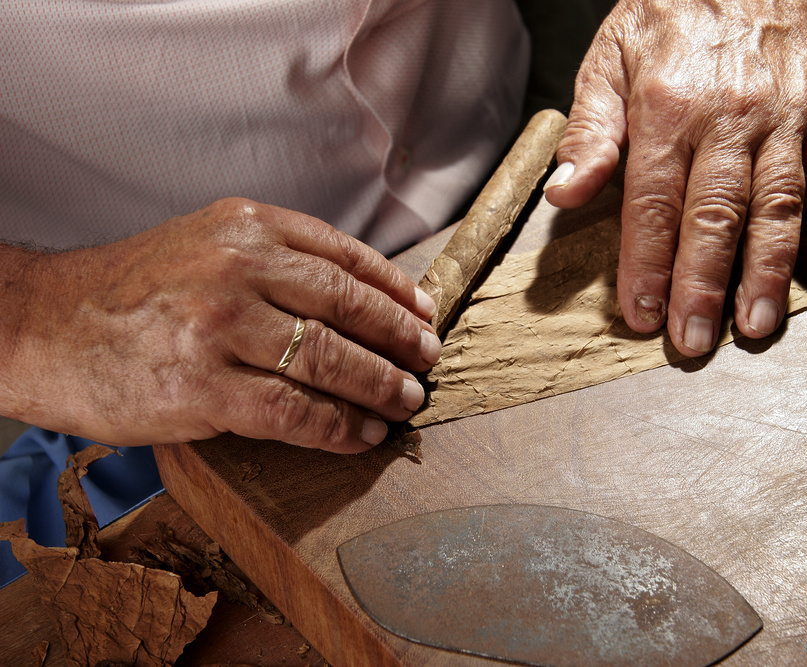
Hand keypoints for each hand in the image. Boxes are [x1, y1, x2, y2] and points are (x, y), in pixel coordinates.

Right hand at [0, 198, 439, 452]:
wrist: (41, 324)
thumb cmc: (126, 290)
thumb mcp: (203, 244)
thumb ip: (272, 259)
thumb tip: (352, 296)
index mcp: (245, 228)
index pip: (343, 256)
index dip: (394, 289)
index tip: (423, 312)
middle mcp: (238, 268)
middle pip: (347, 306)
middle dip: (399, 338)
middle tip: (427, 360)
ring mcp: (220, 327)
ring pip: (329, 360)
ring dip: (380, 386)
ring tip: (406, 401)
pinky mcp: (202, 387)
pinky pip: (294, 411)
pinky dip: (338, 427)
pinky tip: (360, 435)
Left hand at [544, 0, 806, 354]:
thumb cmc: (662, 21)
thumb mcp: (605, 62)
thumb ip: (589, 133)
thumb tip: (564, 194)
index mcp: (666, 110)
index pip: (652, 203)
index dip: (647, 264)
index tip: (641, 315)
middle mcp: (728, 118)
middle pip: (715, 214)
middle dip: (703, 284)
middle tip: (694, 340)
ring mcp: (781, 118)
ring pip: (777, 205)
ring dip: (768, 271)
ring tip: (757, 326)